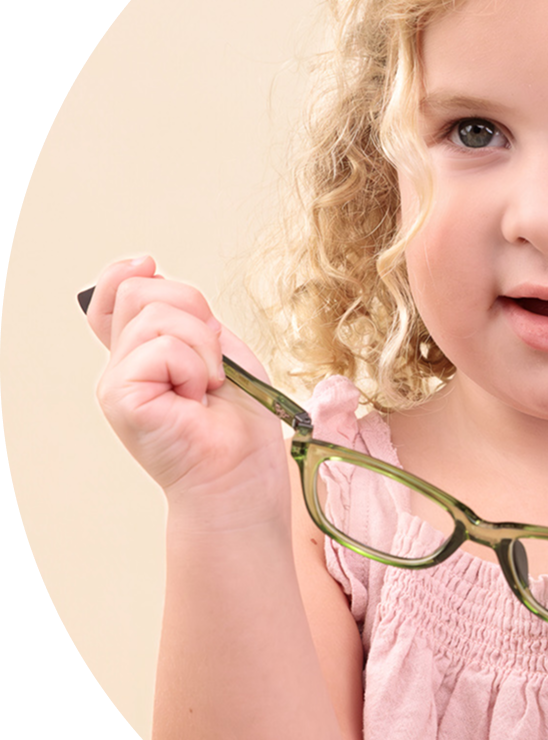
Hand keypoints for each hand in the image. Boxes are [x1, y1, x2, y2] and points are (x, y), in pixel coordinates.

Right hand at [85, 256, 288, 523]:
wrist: (242, 475)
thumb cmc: (241, 419)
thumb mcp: (217, 346)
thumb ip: (182, 312)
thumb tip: (145, 266)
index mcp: (142, 354)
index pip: (113, 295)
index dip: (126, 272)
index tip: (149, 264)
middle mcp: (121, 366)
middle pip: (141, 291)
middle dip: (194, 312)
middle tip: (212, 363)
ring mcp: (115, 382)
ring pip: (156, 315)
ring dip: (203, 347)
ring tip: (207, 386)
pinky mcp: (119, 397)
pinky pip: (163, 347)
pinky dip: (196, 367)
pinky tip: (196, 399)